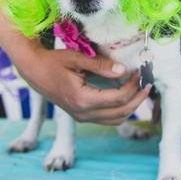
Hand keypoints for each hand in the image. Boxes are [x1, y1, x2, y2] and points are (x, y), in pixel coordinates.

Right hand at [17, 45, 151, 124]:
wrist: (33, 71)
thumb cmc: (53, 62)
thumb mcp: (76, 59)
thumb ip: (100, 66)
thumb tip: (122, 70)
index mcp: (82, 100)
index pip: (118, 98)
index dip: (132, 86)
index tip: (139, 72)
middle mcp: (83, 114)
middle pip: (121, 113)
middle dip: (138, 99)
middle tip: (147, 84)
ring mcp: (82, 117)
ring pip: (116, 120)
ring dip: (131, 107)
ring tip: (139, 90)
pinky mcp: (81, 116)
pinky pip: (107, 119)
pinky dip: (120, 110)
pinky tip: (124, 95)